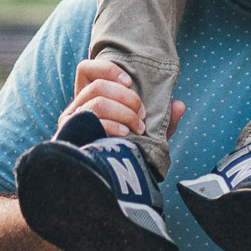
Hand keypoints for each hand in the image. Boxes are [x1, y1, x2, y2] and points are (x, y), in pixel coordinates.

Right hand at [58, 59, 184, 140]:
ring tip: (137, 127)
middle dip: (127, 98)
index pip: (86, 69)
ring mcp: (70, 122)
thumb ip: (162, 120)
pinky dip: (114, 125)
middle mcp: (75, 107)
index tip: (129, 82)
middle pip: (99, 85)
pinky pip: (94, 121)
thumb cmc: (124, 151)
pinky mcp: (71, 136)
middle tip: (141, 113)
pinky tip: (126, 134)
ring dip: (124, 112)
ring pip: (98, 101)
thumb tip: (180, 105)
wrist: (106, 181)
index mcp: (88, 98)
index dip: (108, 69)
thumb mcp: (145, 134)